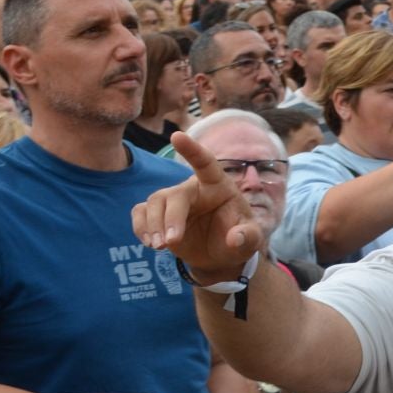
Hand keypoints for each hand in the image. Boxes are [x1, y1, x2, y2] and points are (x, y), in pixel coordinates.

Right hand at [131, 132, 264, 279]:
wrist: (220, 256)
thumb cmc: (238, 240)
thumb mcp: (251, 240)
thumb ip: (248, 237)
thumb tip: (235, 239)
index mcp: (218, 186)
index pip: (205, 163)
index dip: (192, 150)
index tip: (176, 136)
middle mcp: (194, 189)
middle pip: (174, 195)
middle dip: (170, 218)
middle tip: (170, 243)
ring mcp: (174, 201)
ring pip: (154, 202)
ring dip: (153, 225)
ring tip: (160, 247)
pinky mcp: (158, 214)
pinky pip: (140, 212)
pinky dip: (141, 227)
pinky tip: (149, 242)